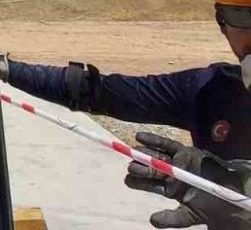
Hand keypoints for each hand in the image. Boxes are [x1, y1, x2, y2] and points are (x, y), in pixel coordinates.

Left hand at [125, 132, 250, 228]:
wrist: (231, 194)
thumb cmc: (210, 206)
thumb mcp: (190, 215)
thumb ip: (171, 219)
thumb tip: (152, 221)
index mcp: (168, 188)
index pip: (148, 184)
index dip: (137, 182)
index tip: (127, 180)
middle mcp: (168, 174)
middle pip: (149, 169)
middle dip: (140, 167)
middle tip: (132, 167)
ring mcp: (175, 161)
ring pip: (155, 156)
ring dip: (144, 154)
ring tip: (134, 152)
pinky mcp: (184, 152)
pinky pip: (167, 145)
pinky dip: (154, 140)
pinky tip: (139, 137)